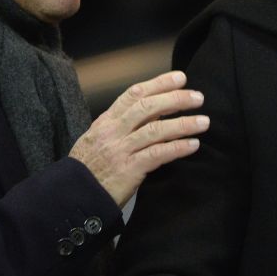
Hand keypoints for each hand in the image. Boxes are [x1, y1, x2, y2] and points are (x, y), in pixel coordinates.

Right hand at [70, 71, 208, 206]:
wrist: (72, 197)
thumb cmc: (88, 169)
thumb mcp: (98, 139)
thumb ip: (122, 125)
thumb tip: (154, 112)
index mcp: (106, 122)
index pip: (134, 94)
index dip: (158, 83)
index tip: (180, 78)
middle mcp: (113, 132)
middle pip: (148, 107)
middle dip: (175, 99)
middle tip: (198, 97)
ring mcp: (120, 150)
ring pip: (156, 130)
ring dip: (183, 124)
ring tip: (204, 122)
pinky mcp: (128, 170)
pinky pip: (157, 155)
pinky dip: (177, 148)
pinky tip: (193, 145)